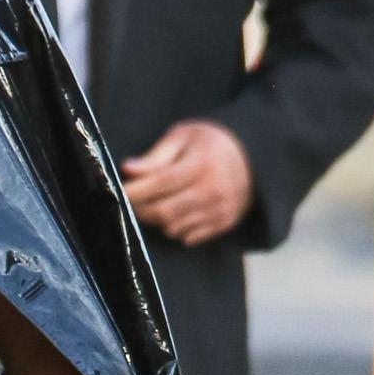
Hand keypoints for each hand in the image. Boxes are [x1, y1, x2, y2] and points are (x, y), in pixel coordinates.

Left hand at [121, 119, 253, 244]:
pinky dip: (175, 228)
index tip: (120, 191)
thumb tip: (128, 170)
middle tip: (133, 201)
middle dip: (141, 210)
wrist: (253, 157)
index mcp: (200, 165)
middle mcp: (212, 191)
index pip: (159, 184)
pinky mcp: (223, 224)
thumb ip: (156, 155)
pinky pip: (187, 238)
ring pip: (172, 228)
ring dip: (157, 220)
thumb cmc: (210, 143)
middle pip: (163, 213)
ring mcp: (219, 210)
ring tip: (156, 203)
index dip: (134, 191)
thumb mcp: (184, 136)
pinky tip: (176, 212)